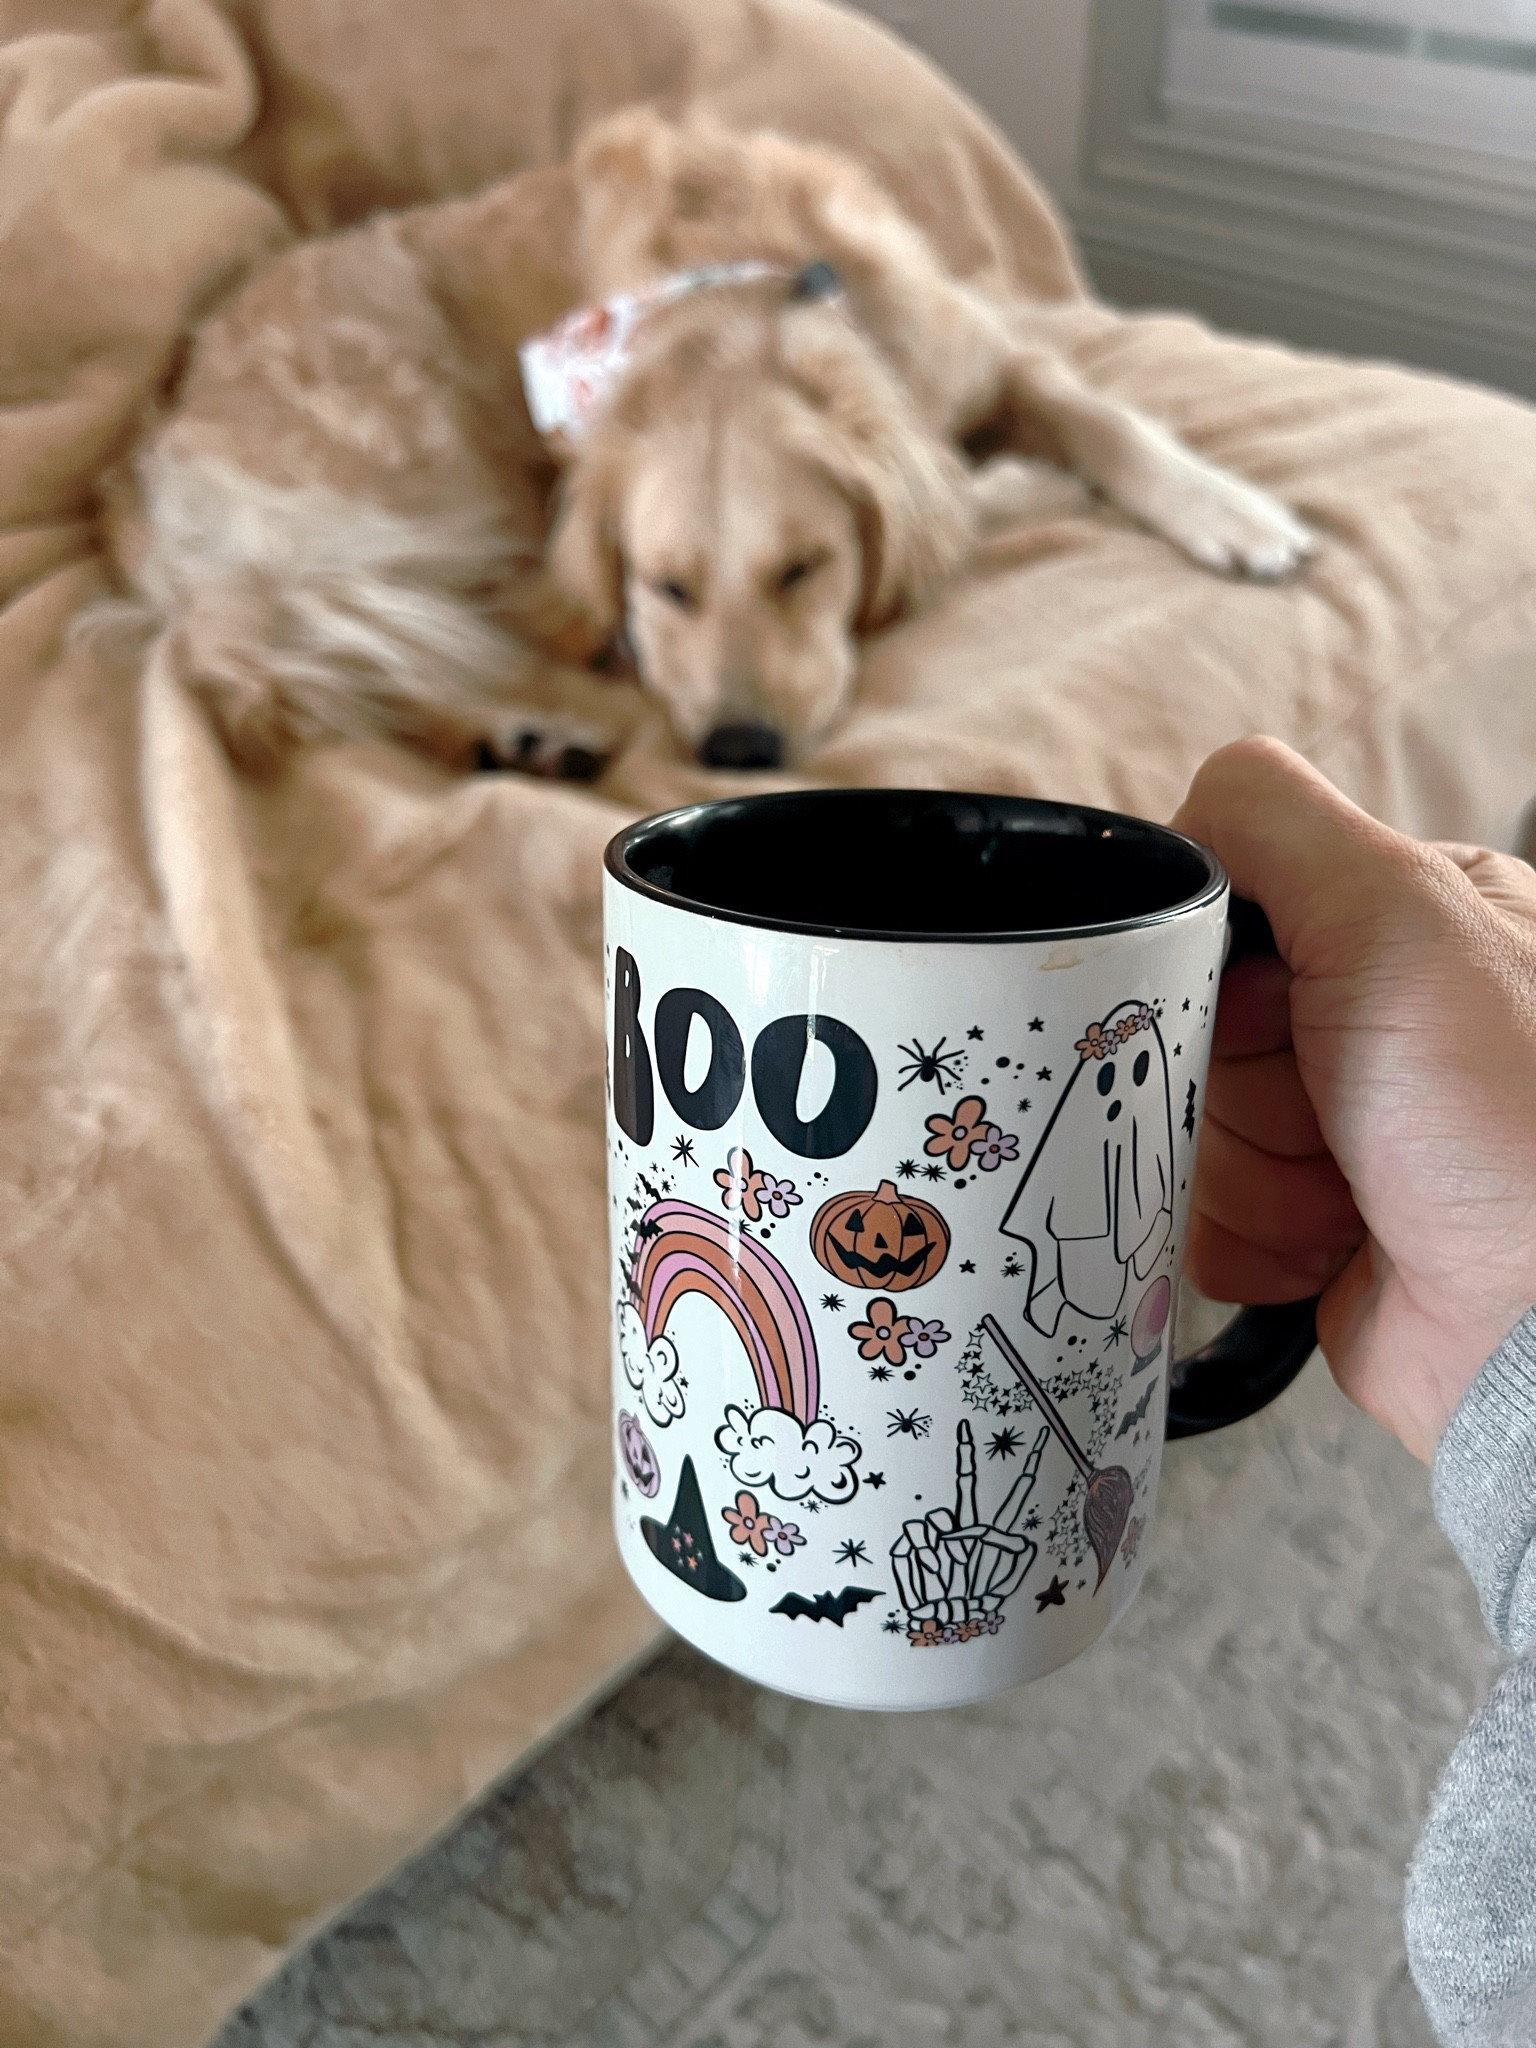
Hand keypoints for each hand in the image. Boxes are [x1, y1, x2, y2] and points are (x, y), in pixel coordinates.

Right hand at [1173, 738, 1535, 1461]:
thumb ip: (1274, 825)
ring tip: (1354, 1195)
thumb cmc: (1508, 1106)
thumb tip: (1186, 801)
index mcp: (1399, 926)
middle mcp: (1368, 1024)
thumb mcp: (1399, 909)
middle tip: (1330, 1106)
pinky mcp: (1310, 1237)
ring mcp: (1338, 1134)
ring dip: (1260, 1178)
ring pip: (1195, 1136)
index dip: (1214, 964)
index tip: (1266, 1003)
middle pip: (1196, 1032)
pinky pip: (1207, 1229)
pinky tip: (1335, 1248)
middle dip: (1243, 1086)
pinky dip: (1258, 1246)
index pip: (1226, 914)